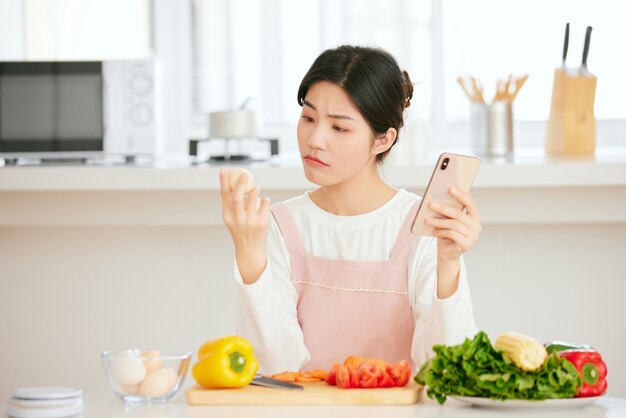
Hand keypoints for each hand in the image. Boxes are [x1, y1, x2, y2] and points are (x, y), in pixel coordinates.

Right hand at [219, 169, 270, 283]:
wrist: (250, 251)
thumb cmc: (241, 232)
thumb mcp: (232, 220)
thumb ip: (233, 205)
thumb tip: (236, 185)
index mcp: (227, 216)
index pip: (225, 196)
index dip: (223, 182)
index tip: (224, 170)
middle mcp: (237, 219)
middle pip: (238, 197)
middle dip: (241, 183)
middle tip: (245, 175)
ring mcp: (249, 222)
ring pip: (252, 199)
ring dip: (254, 191)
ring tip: (256, 188)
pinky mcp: (261, 224)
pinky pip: (264, 206)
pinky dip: (264, 199)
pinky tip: (264, 199)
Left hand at [426, 187, 481, 261]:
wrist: (447, 253)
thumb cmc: (447, 233)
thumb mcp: (449, 220)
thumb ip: (450, 210)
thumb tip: (440, 195)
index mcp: (475, 217)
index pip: (470, 203)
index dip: (461, 195)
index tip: (450, 188)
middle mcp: (477, 226)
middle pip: (459, 214)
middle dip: (443, 208)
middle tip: (431, 205)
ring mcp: (473, 236)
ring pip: (453, 224)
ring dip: (439, 221)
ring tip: (427, 220)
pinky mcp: (467, 244)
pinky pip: (452, 234)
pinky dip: (441, 231)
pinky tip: (433, 231)